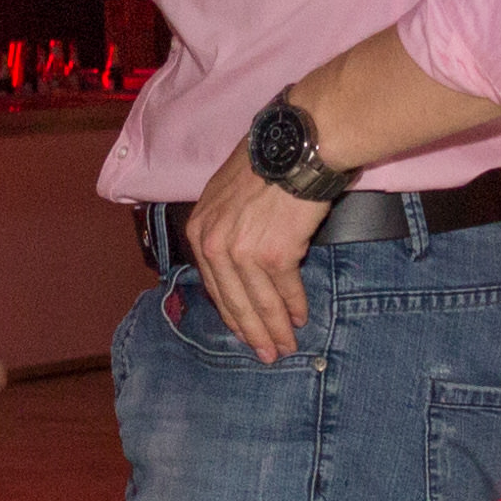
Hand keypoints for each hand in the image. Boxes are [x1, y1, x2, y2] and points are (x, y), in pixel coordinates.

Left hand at [183, 149, 331, 361]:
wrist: (296, 147)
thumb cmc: (266, 162)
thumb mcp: (225, 193)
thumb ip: (224, 227)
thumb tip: (235, 260)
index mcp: (200, 231)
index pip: (213, 284)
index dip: (231, 313)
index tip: (242, 331)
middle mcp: (215, 245)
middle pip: (234, 300)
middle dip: (251, 331)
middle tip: (266, 354)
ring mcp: (243, 252)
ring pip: (260, 302)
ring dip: (275, 329)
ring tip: (286, 346)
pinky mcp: (275, 255)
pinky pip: (286, 290)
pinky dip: (295, 307)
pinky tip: (301, 318)